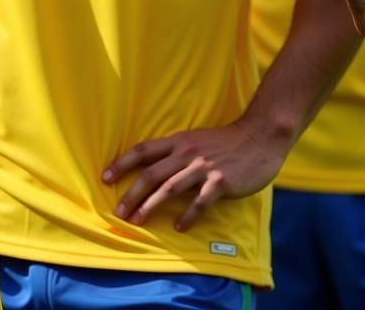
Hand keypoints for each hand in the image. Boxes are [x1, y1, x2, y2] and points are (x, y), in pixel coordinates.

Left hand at [102, 117, 287, 231]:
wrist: (258, 137)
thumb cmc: (225, 141)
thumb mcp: (195, 139)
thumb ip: (176, 153)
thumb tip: (153, 171)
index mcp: (178, 141)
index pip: (143, 150)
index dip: (122, 163)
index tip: (105, 177)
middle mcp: (186, 153)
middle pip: (151, 173)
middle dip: (132, 193)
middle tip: (119, 211)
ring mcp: (204, 167)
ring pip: (170, 188)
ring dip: (151, 205)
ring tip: (138, 221)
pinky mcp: (221, 181)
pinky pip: (200, 201)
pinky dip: (187, 216)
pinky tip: (179, 227)